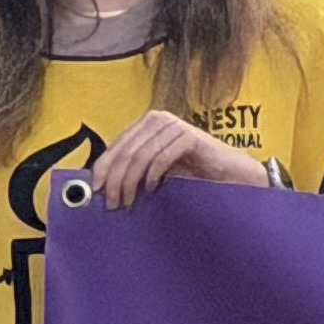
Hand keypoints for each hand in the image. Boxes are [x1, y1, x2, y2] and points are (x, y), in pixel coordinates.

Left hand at [88, 112, 266, 206]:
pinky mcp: (189, 136)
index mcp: (147, 123)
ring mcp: (175, 126)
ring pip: (141, 156)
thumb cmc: (191, 172)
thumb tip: (100, 184)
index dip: (103, 168)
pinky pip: (161, 158)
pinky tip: (152, 189)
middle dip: (116, 181)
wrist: (228, 173)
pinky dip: (153, 176)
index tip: (95, 191)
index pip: (116, 146)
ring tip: (129, 202)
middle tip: (113, 204)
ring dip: (130, 182)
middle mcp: (159, 119)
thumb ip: (132, 168)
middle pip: (126, 152)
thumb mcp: (154, 169)